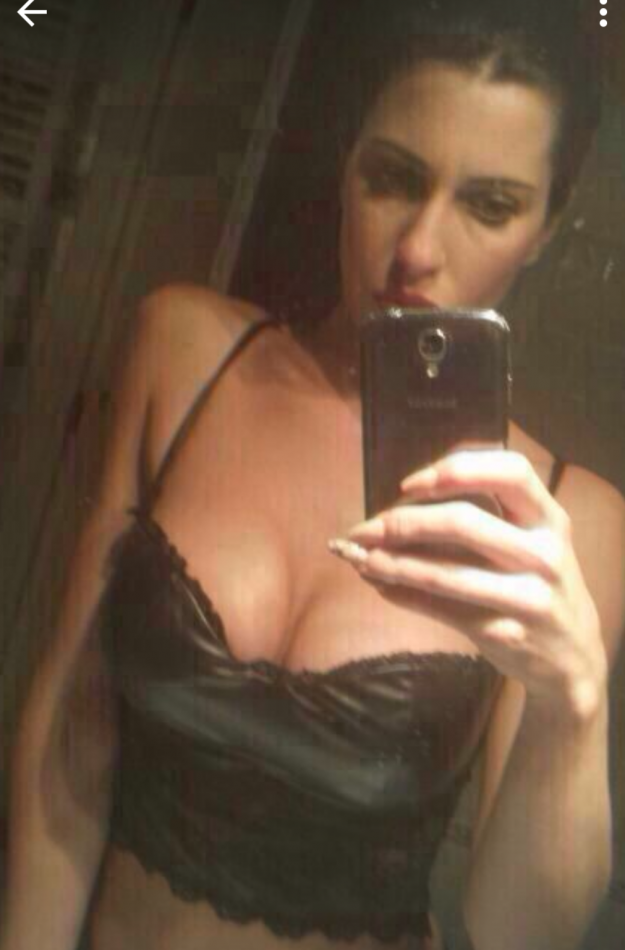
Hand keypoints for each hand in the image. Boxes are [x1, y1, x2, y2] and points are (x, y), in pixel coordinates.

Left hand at [329, 450, 607, 724]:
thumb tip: (400, 501)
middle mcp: (544, 553)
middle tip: (366, 530)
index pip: (510, 471)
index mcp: (549, 518)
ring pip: (445, 573)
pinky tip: (380, 585)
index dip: (456, 470)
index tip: (408, 484)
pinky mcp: (506, 633)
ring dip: (392, 563)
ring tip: (360, 559)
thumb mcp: (530, 539)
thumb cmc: (534, 581)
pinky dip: (402, 595)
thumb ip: (485, 513)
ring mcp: (529, 597)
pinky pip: (441, 610)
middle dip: (404, 522)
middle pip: (464, 522)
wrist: (572, 654)